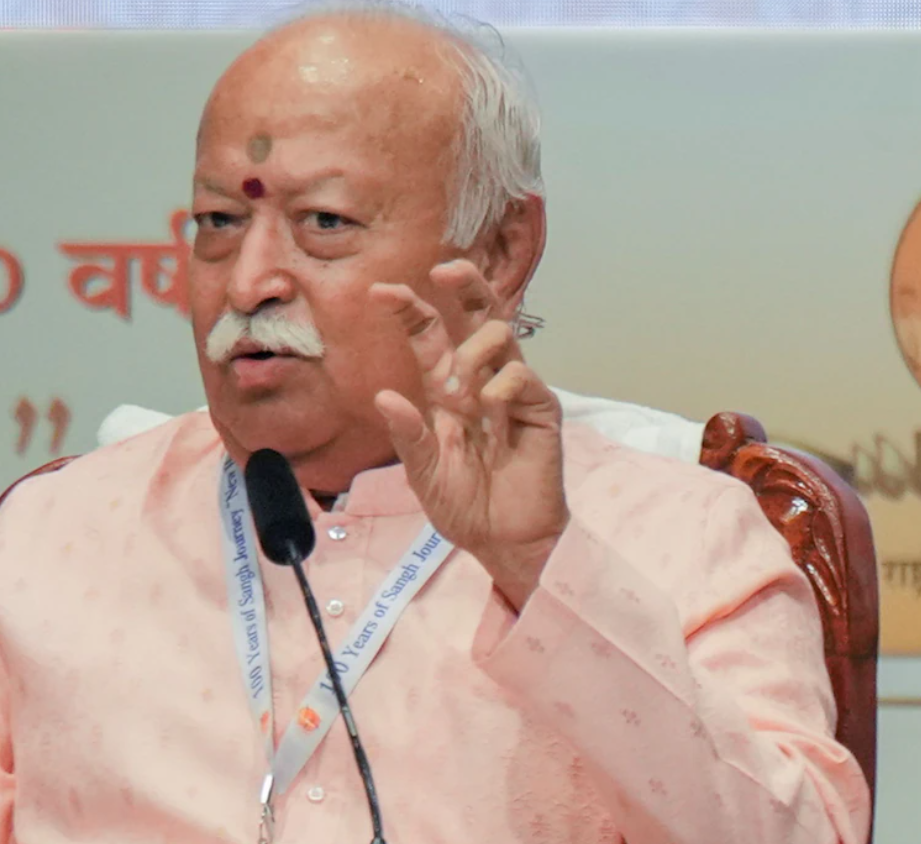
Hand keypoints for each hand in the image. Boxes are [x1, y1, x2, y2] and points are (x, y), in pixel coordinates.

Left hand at [369, 260, 568, 610]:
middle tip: (443, 270)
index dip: (408, 309)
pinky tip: (491, 413)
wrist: (504, 540)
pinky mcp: (541, 409)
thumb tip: (384, 396)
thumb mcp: (424, 473)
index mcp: (447, 389)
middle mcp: (480, 379)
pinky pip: (521, 376)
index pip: (429, 335)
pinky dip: (501, 387)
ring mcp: (513, 391)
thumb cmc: (465, 505)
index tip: (380, 292)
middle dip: (464, 283)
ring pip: (501, 334)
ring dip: (473, 354)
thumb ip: (408, 435)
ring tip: (459, 395)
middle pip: (478, 313)